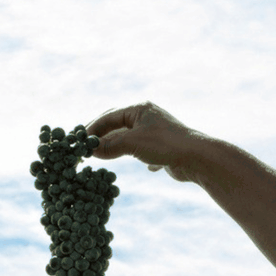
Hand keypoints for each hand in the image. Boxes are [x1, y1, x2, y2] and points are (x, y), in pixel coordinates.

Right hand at [85, 102, 203, 182]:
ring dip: (117, 146)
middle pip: (118, 125)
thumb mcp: (132, 143)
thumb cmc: (165, 145)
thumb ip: (109, 146)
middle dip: (102, 136)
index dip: (92, 128)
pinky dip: (140, 157)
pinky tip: (146, 166)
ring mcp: (156, 132)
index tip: (79, 140)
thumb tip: (90, 151)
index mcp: (139, 109)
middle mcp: (148, 117)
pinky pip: (146, 151)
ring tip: (102, 156)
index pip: (109, 116)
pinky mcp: (165, 148)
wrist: (197, 158)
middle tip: (86, 148)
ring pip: (130, 138)